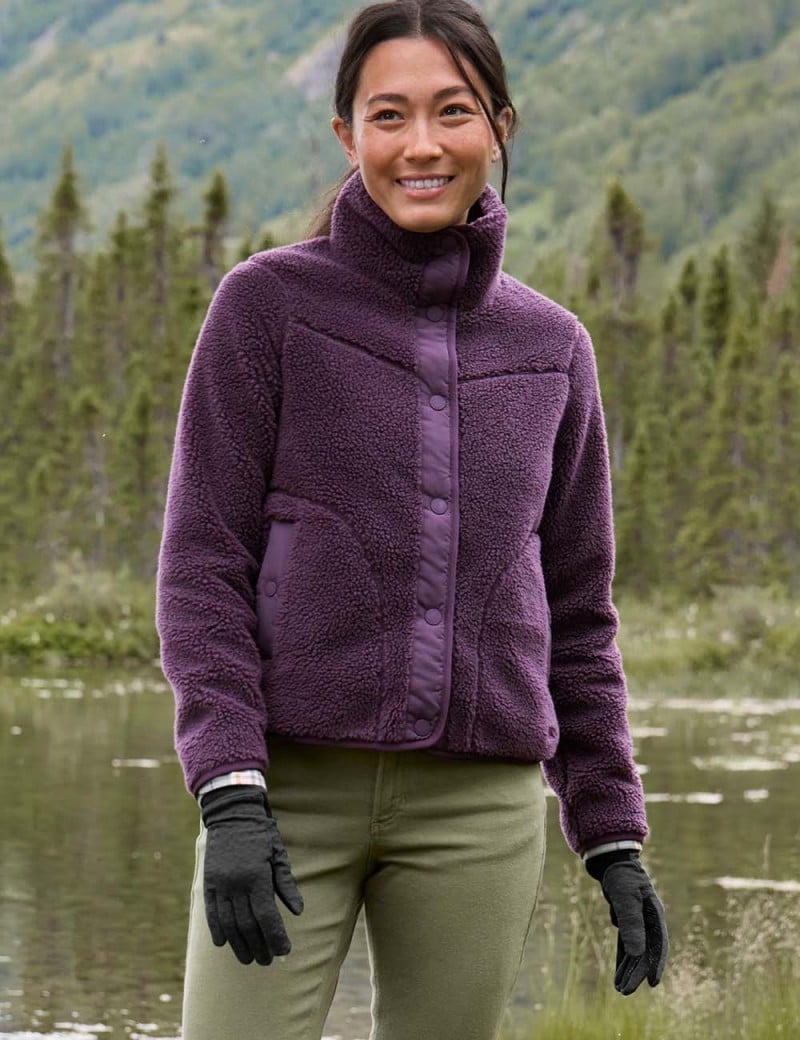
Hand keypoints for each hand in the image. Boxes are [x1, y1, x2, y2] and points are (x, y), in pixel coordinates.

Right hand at [201, 785, 303, 964]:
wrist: (232, 813)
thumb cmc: (261, 834)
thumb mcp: (278, 855)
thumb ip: (286, 885)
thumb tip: (297, 912)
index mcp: (257, 877)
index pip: (266, 916)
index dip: (275, 937)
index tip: (284, 951)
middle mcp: (236, 884)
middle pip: (247, 925)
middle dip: (259, 946)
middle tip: (267, 961)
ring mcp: (220, 884)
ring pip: (228, 923)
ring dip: (238, 944)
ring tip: (248, 959)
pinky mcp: (208, 882)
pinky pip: (211, 912)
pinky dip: (217, 929)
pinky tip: (223, 943)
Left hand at [593, 854, 667, 994]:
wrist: (610, 858)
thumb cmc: (621, 876)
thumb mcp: (626, 899)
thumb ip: (632, 924)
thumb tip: (636, 954)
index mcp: (655, 914)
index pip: (658, 945)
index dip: (656, 965)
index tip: (652, 984)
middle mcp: (649, 920)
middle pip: (645, 951)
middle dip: (636, 972)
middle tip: (624, 991)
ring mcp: (638, 920)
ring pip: (634, 950)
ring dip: (628, 968)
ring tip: (619, 989)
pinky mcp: (626, 919)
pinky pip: (626, 943)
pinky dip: (622, 958)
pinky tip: (618, 973)